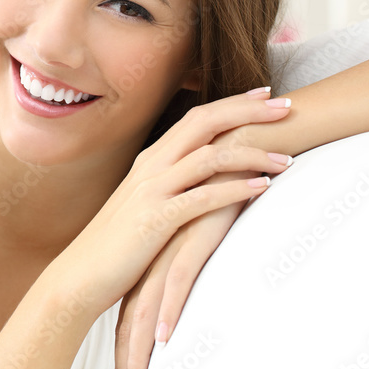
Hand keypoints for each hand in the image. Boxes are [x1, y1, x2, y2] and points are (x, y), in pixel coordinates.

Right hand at [52, 89, 293, 319]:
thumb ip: (171, 185)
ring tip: (286, 159)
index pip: (197, 117)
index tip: (265, 95)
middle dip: (249, 111)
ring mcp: (152, 190)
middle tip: (286, 106)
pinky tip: (263, 189)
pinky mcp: (156, 219)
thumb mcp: (143, 203)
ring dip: (252, 154)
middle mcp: (151, 166)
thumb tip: (206, 179)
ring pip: (210, 157)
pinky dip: (236, 189)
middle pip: (205, 123)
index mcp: (151, 159)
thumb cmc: (118, 243)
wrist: (82, 273)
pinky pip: (203, 197)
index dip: (233, 103)